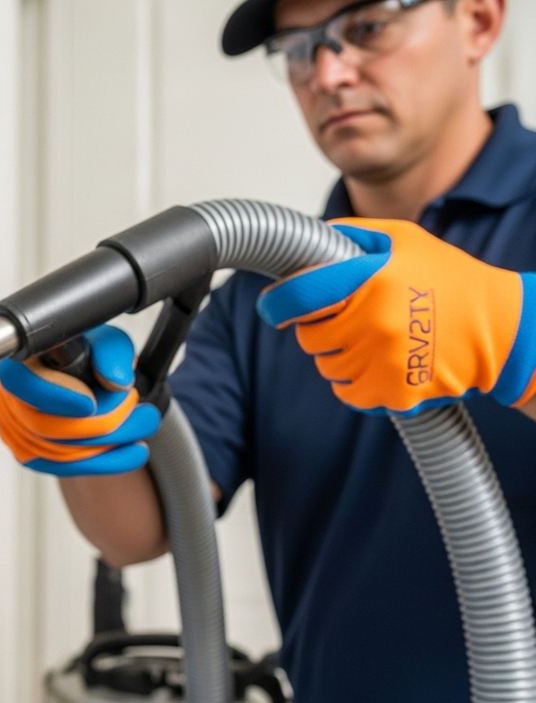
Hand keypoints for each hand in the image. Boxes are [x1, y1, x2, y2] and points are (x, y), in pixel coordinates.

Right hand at [0, 324, 160, 475]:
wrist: (87, 380)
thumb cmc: (90, 355)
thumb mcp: (107, 342)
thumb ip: (112, 353)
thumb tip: (116, 383)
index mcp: (17, 363)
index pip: (19, 383)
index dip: (54, 396)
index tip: (90, 403)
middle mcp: (8, 398)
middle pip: (43, 425)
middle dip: (99, 424)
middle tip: (141, 414)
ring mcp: (14, 430)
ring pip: (57, 451)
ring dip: (110, 444)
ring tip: (145, 426)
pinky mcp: (29, 456)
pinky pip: (63, 468)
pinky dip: (103, 462)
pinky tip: (132, 452)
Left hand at [256, 218, 535, 415]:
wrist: (502, 330)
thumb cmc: (452, 281)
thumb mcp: (406, 240)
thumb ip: (354, 235)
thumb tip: (307, 240)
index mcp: (373, 279)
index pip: (300, 296)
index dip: (279, 303)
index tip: (274, 306)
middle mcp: (375, 321)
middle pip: (309, 337)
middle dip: (321, 329)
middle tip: (351, 320)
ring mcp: (385, 360)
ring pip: (327, 366)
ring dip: (340, 356)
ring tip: (375, 340)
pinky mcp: (394, 392)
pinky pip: (347, 393)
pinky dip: (356, 383)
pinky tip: (381, 364)